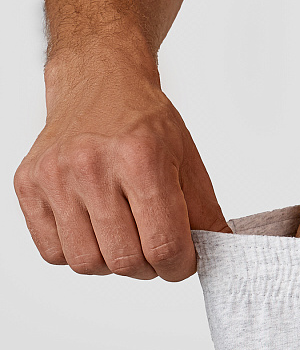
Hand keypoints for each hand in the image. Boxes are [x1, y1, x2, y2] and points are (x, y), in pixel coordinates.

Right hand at [14, 56, 230, 280]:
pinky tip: (92, 227)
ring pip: (88, 265)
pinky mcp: (28, 185)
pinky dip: (78, 252)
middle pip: (126, 262)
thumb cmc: (145, 125)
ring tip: (122, 235)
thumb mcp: (189, 163)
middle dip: (148, 266)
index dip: (181, 267)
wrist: (99, 82)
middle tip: (152, 244)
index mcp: (140, 159)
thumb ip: (206, 217)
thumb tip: (221, 260)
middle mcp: (91, 166)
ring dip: (111, 262)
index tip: (183, 259)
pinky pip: (54, 253)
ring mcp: (54, 177)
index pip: (165, 247)